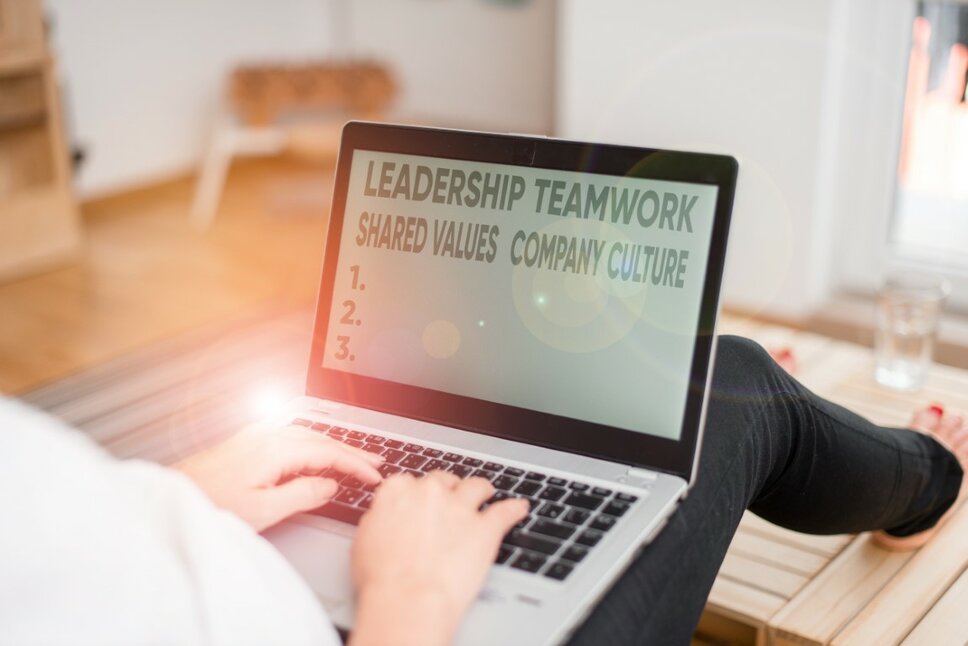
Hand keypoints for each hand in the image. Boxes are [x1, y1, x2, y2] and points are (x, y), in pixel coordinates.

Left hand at [174, 424, 382, 531]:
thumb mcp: (263, 510)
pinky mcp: (245, 444)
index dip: (356, 464)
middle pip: (320, 439)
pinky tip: (313, 451)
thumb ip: (302, 494)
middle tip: (375, 462)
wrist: (169, 498)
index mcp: (274, 449)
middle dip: (351, 450)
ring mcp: (254, 437)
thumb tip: (329, 484)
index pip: (328, 452)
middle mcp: (266, 436)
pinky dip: (312, 444)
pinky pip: (290, 436)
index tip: (374, 475)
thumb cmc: (207, 506)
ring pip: (306, 436)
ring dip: (332, 446)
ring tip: (352, 457)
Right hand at [349, 471, 527, 645]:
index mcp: (399, 490)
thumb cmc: (382, 577)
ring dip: (482, 490)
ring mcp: (461, 507)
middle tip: (450, 503)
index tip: (421, 502)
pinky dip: (515, 509)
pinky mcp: (486, 527)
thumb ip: (381, 517)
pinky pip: (507, 511)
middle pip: (444, 480)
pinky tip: (520, 508)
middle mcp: (431, 492)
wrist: (407, 599)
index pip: (412, 481)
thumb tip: (386, 514)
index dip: (418, 493)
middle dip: (448, 490)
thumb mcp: (365, 539)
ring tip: (487, 494)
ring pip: (477, 486)